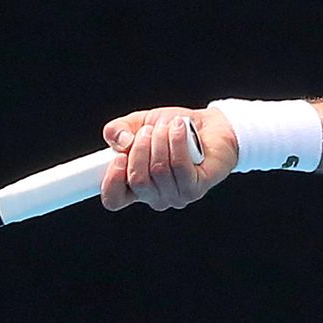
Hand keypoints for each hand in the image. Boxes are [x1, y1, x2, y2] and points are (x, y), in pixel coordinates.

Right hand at [99, 106, 237, 210]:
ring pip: (159, 170)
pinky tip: (179, 128)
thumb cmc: (174, 129)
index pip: (113, 199)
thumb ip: (118, 130)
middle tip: (149, 131)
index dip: (111, 181)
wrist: (211, 126)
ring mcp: (176, 196)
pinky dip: (176, 142)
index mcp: (135, 186)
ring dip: (161, 140)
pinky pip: (180, 166)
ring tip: (168, 126)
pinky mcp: (195, 188)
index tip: (118, 157)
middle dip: (141, 148)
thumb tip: (121, 142)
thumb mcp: (140, 123)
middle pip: (138, 180)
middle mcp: (154, 196)